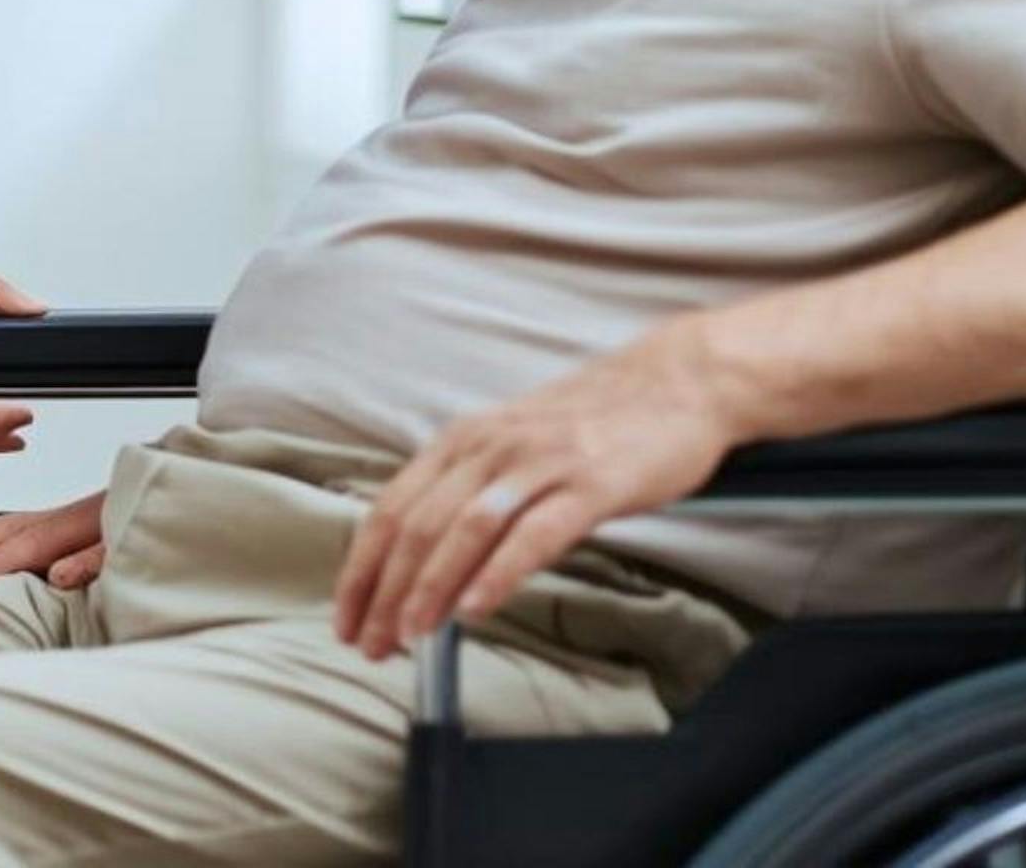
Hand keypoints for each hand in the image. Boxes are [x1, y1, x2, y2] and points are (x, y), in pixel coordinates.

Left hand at [333, 324, 739, 659]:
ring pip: (464, 530)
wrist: (678, 382)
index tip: (347, 618)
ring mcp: (540, 464)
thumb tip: (428, 557)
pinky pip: (533, 535)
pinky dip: (498, 574)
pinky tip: (477, 609)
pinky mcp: (589, 485)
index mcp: (465, 440)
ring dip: (429, 587)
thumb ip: (473, 488)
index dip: (362, 569)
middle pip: (417, 525)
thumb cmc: (596, 421)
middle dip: (384, 592)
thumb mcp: (515, 442)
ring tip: (411, 634)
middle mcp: (491, 447)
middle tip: (370, 643)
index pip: (391, 509)